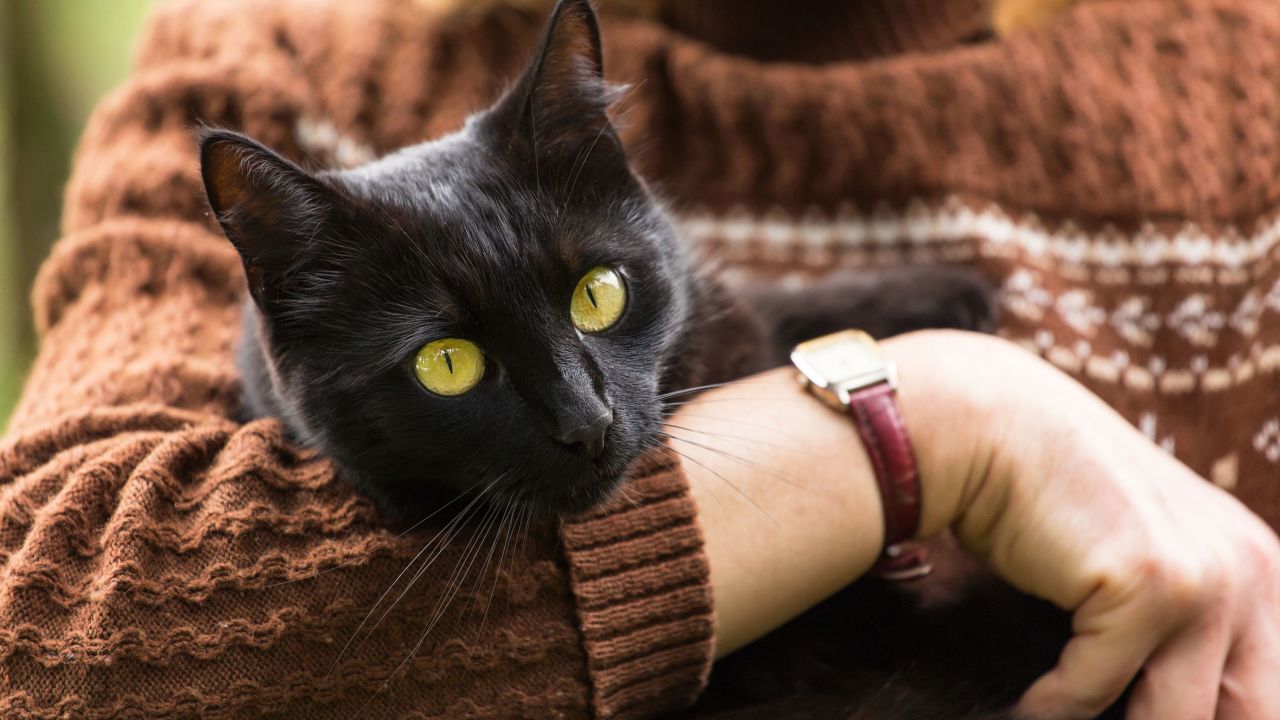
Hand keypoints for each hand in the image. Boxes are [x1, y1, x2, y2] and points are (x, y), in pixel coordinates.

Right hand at [923, 332, 1279, 719]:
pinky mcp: (1148, 587)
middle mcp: (1249, 569)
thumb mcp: (1136, 548)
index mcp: (1257, 564)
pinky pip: (1095, 692)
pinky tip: (1028, 702)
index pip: (1266, 692)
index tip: (1146, 709)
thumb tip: (1157, 702)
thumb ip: (1174, 616)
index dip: (1219, 714)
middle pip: (1247, 712)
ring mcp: (1205, 579)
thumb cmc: (1044, 490)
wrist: (987, 425)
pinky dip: (1053, 705)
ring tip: (1058, 713)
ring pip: (1177, 719)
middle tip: (1112, 718)